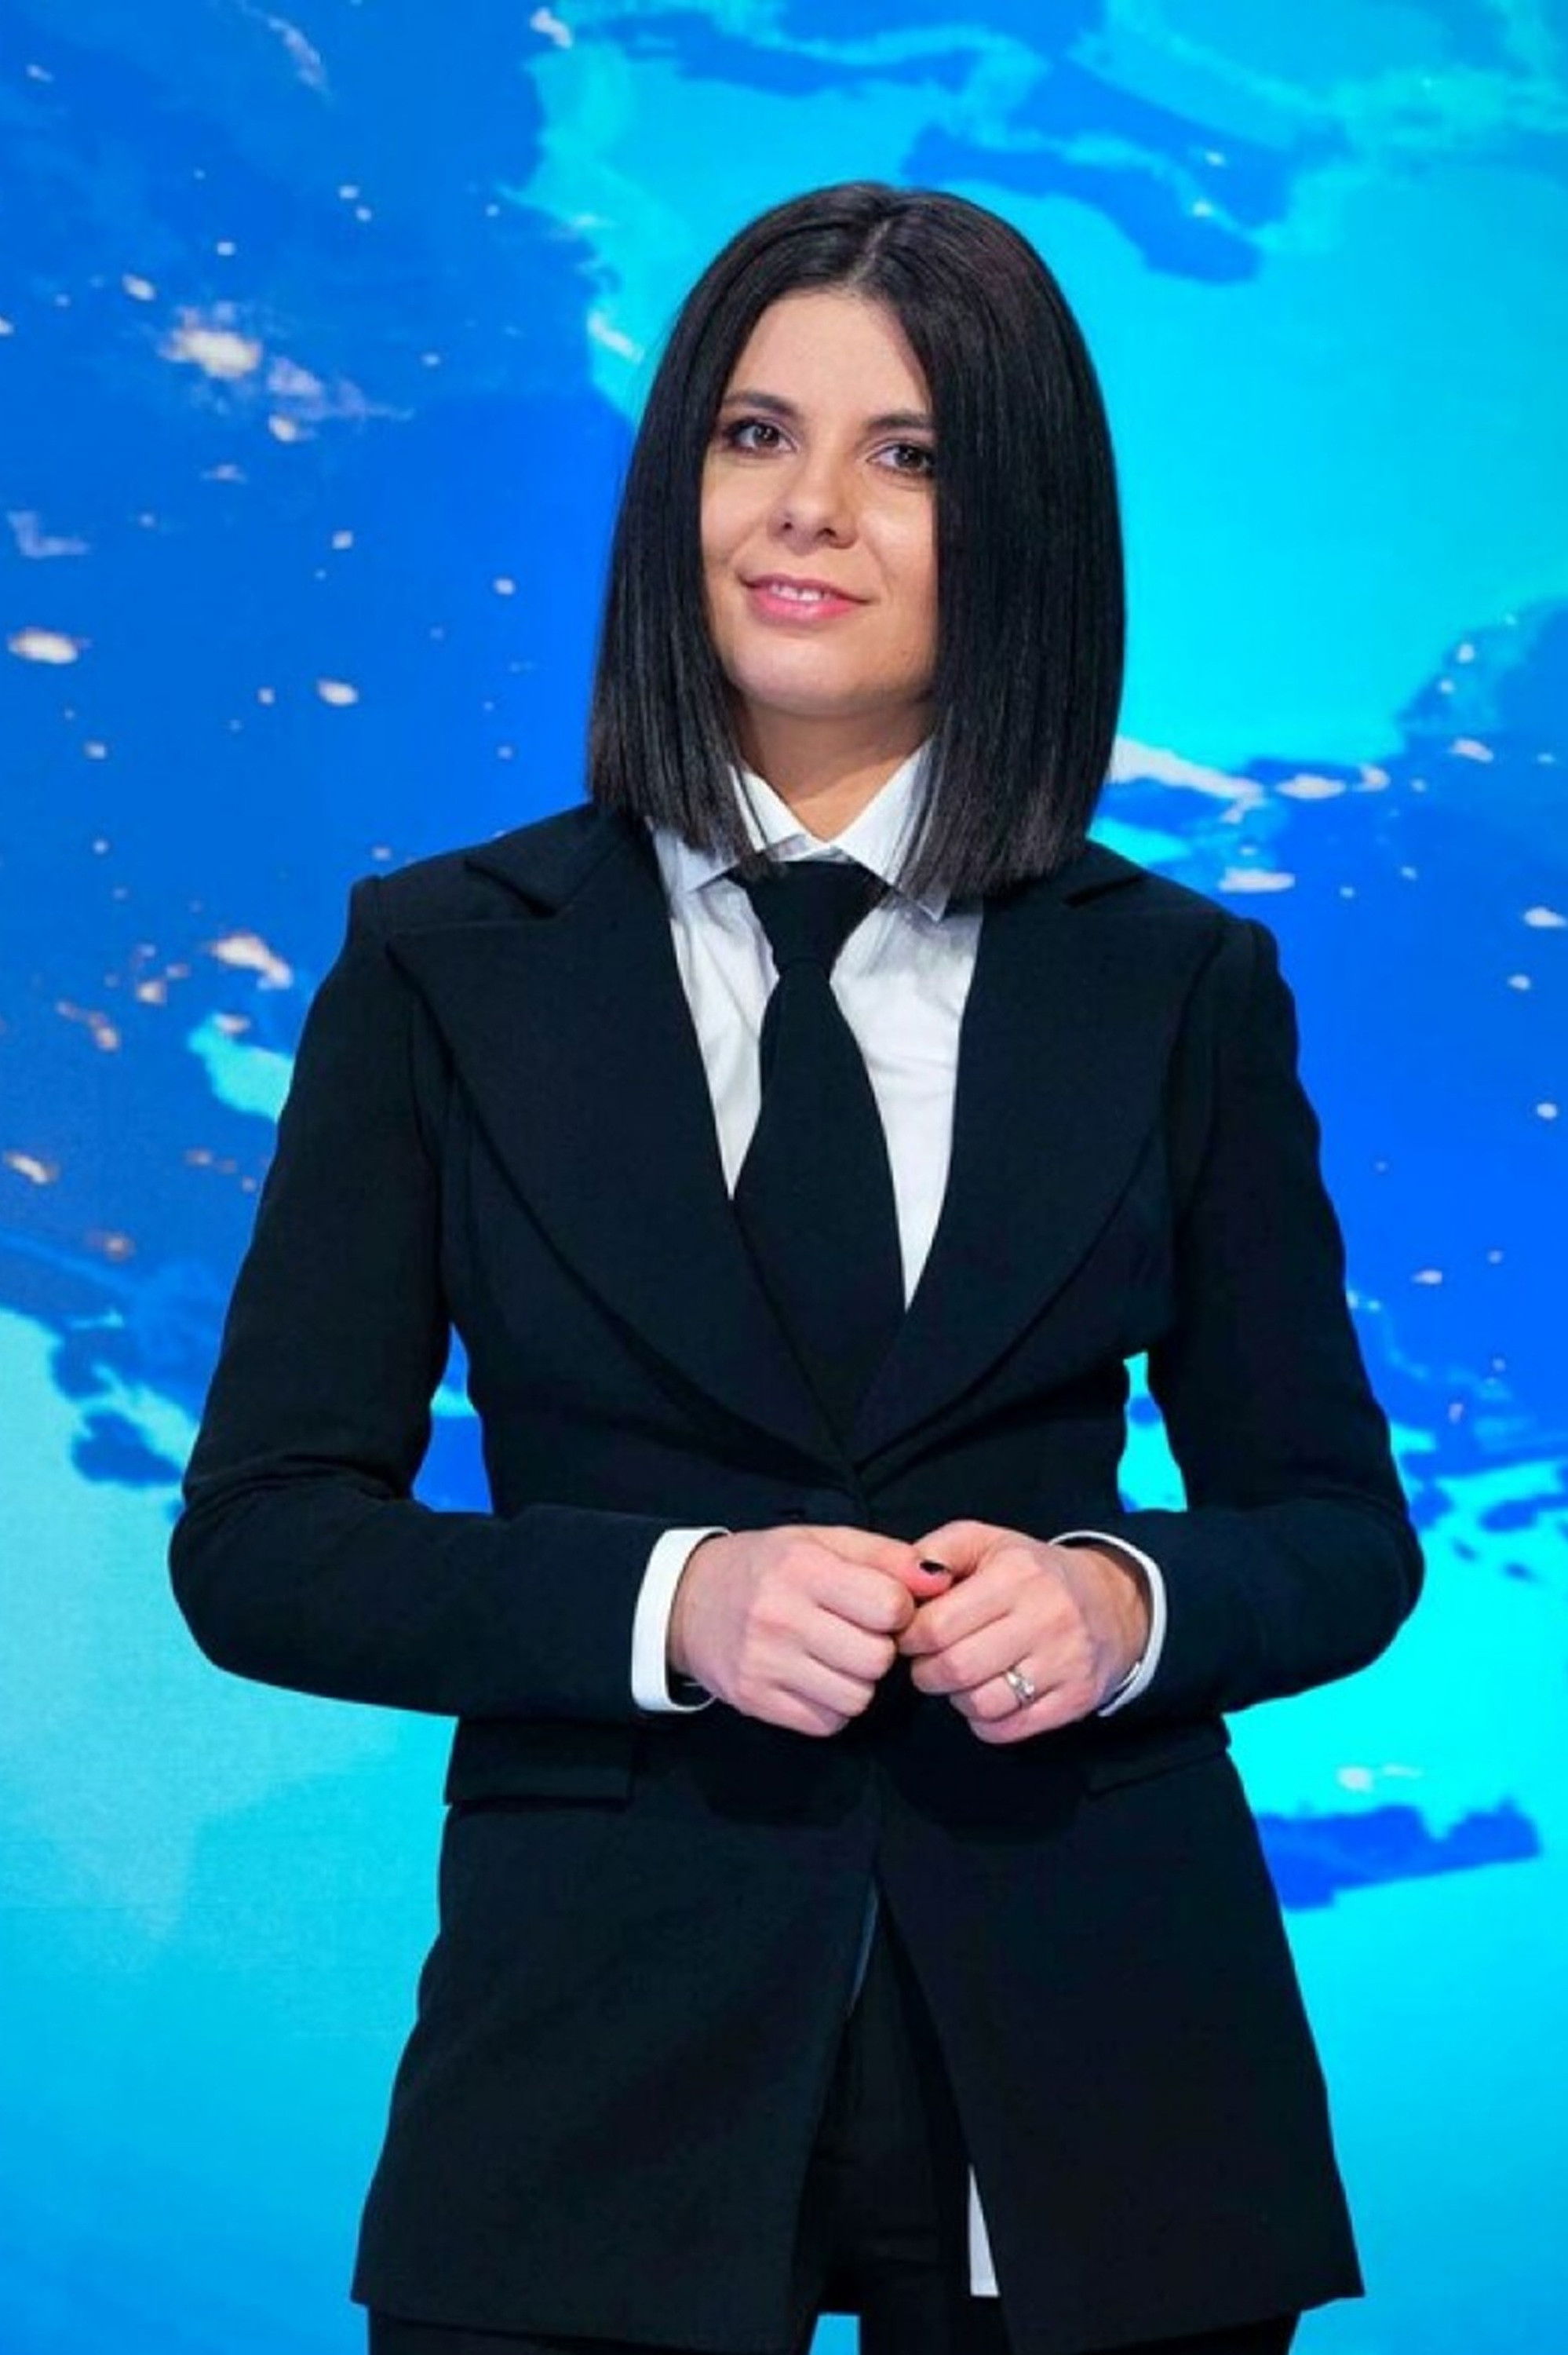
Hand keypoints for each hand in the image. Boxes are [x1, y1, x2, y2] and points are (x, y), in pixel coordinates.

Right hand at [669, 1526, 953, 1737]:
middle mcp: (780, 1615)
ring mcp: (764, 1663)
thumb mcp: (823, 1542)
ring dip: (858, 1682)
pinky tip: (816, 1680)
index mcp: (802, 1567)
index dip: (897, 1610)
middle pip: (877, 1659)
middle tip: (858, 1634)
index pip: (889, 1606)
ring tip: (836, 1657)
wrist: (687, 1602)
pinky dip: (833, 1707)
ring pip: (857, 1697)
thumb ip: (887, 1557)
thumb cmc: (768, 1567)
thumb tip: (942, 1579)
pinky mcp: (755, 1700)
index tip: (880, 1606)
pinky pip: (828, 1723)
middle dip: (879, 1650)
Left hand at [895, 1520, 1150, 1742]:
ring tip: (959, 1679)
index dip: (911, 1637)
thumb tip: (902, 1580)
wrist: (1111, 1603)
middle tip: (927, 1663)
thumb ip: (937, 1551)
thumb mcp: (986, 1542)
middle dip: (926, 1672)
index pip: (938, 1624)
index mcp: (1017, 1572)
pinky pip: (1009, 1728)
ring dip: (956, 1698)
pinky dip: (985, 1721)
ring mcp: (1066, 1661)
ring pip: (982, 1703)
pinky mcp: (1076, 1698)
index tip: (910, 1635)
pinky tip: (986, 1697)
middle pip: (956, 1668)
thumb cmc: (1031, 1573)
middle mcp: (1046, 1615)